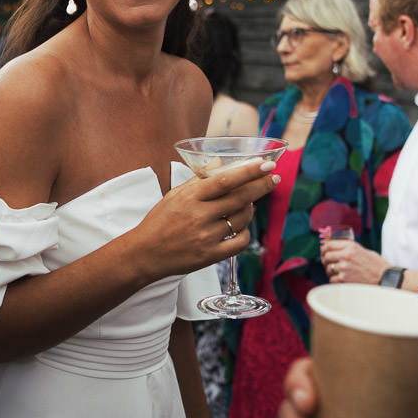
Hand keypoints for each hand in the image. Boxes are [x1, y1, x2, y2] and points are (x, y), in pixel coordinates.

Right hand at [132, 159, 279, 279]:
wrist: (145, 253)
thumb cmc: (159, 222)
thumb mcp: (175, 195)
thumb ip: (199, 179)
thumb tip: (221, 162)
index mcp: (190, 197)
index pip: (225, 180)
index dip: (249, 171)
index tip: (266, 164)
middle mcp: (200, 216)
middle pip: (240, 198)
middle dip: (261, 186)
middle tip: (273, 178)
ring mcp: (206, 237)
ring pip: (242, 219)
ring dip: (250, 209)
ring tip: (248, 203)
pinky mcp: (210, 256)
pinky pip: (240, 242)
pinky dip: (245, 233)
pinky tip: (241, 227)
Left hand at [321, 238, 387, 284]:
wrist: (384, 278)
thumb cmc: (376, 264)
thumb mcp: (363, 250)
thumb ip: (349, 249)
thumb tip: (335, 249)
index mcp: (350, 247)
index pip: (329, 245)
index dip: (324, 248)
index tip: (323, 251)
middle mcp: (346, 256)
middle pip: (326, 257)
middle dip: (326, 260)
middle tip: (328, 263)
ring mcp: (344, 268)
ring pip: (328, 269)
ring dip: (331, 271)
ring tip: (338, 272)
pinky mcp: (344, 279)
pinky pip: (332, 279)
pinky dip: (335, 280)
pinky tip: (342, 279)